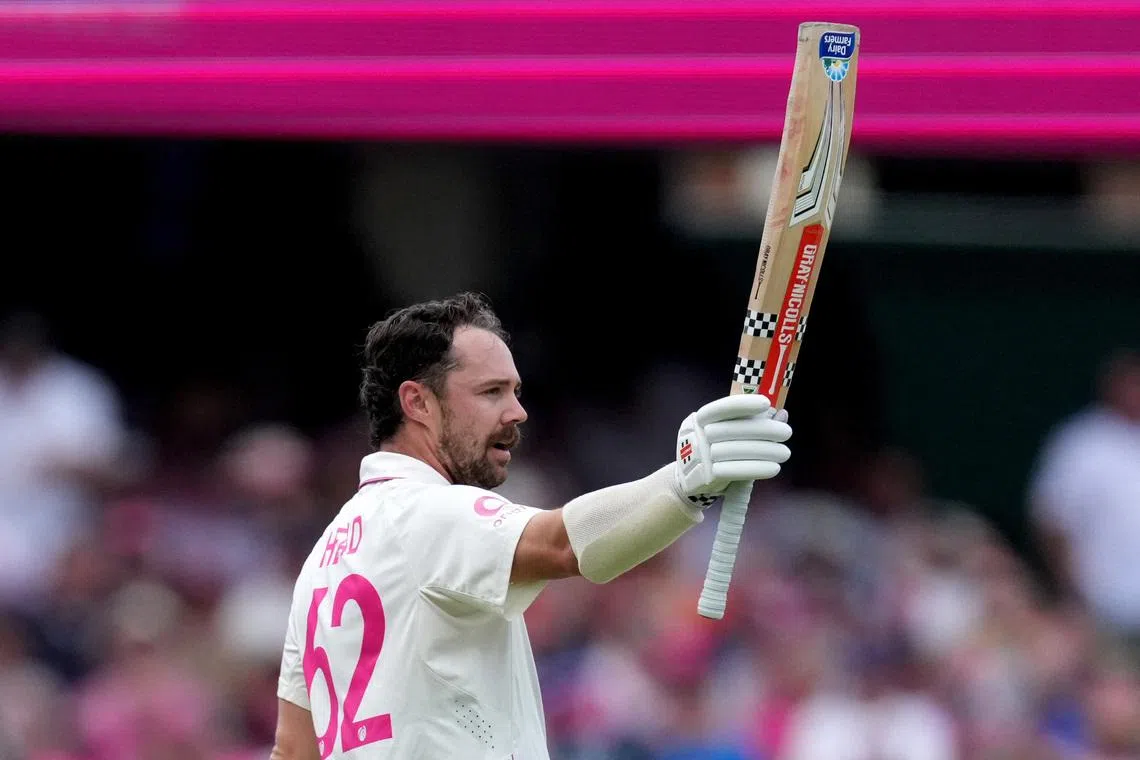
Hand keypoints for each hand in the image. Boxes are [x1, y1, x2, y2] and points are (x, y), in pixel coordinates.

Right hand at [673, 394, 790, 505]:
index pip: (722, 408)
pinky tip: (774, 468)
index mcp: (701, 419)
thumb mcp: (726, 434)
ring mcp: (700, 456)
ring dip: (766, 451)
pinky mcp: (707, 476)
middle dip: (765, 430)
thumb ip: (752, 423)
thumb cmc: (714, 451)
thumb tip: (782, 414)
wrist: (688, 480)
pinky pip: (735, 471)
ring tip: (785, 453)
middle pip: (734, 430)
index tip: (767, 403)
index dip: (743, 404)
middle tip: (787, 433)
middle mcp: (697, 435)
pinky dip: (757, 468)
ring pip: (737, 451)